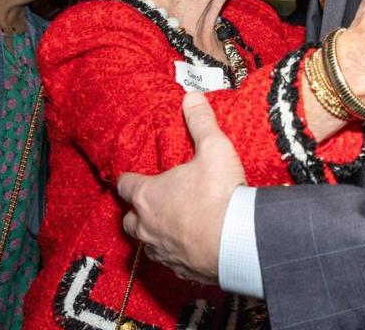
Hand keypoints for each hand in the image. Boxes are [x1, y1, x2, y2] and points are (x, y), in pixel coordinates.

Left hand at [118, 92, 243, 282]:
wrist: (238, 241)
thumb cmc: (220, 193)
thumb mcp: (214, 148)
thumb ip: (201, 121)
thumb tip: (191, 95)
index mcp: (148, 195)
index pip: (125, 185)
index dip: (129, 179)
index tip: (133, 176)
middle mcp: (147, 225)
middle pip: (128, 219)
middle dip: (137, 211)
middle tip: (155, 201)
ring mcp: (162, 250)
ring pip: (145, 243)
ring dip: (154, 233)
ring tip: (172, 223)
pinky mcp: (180, 270)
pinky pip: (169, 261)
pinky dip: (175, 253)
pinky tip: (191, 245)